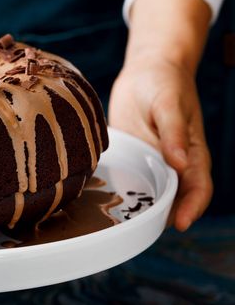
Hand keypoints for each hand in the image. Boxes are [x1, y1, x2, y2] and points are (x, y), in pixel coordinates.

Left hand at [109, 55, 211, 230]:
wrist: (146, 71)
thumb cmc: (163, 83)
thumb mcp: (168, 103)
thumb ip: (173, 132)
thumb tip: (180, 162)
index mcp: (191, 152)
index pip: (198, 187)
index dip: (191, 207)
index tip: (179, 224)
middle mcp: (173, 163)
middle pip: (173, 198)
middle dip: (162, 217)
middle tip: (142, 234)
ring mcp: (152, 162)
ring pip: (150, 193)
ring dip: (141, 210)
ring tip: (124, 228)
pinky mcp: (133, 158)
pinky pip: (130, 181)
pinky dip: (123, 194)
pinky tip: (105, 206)